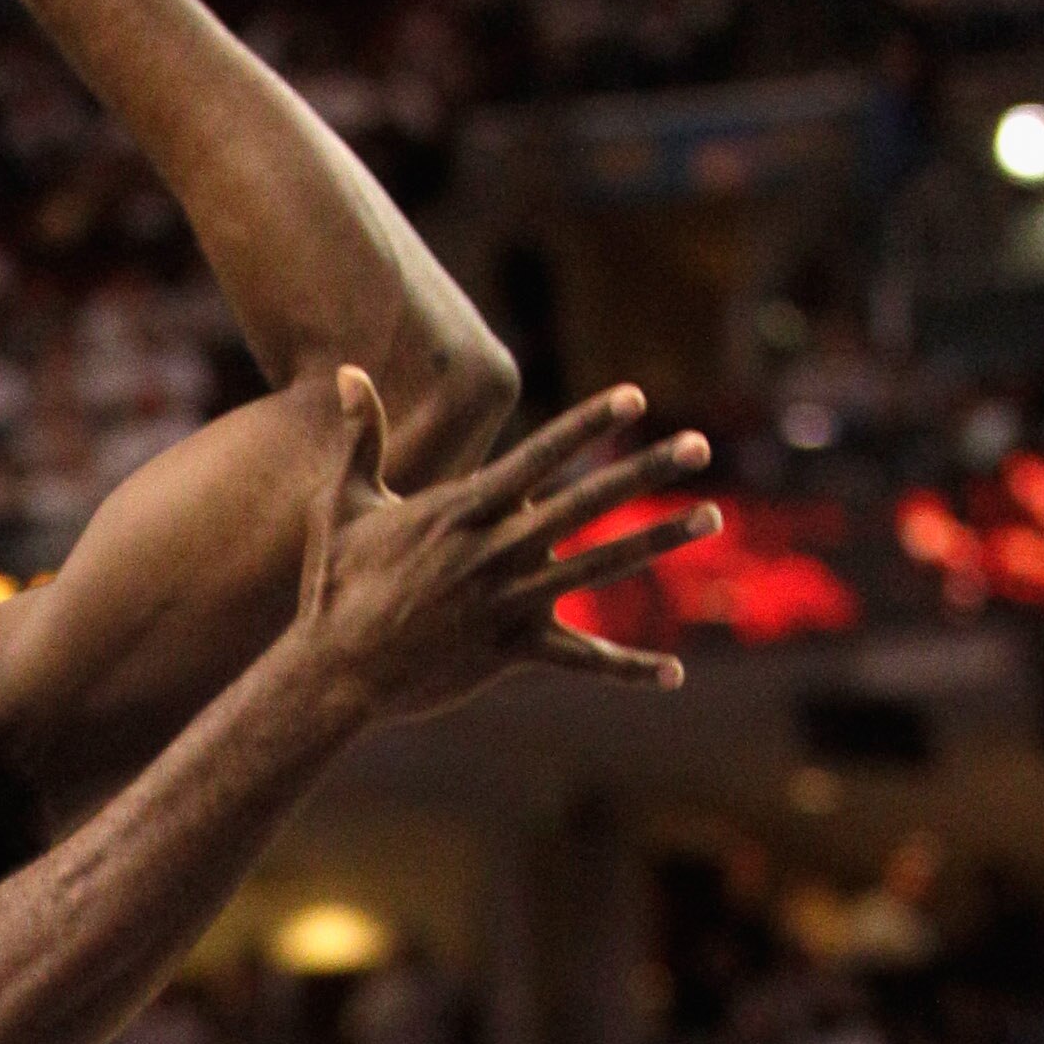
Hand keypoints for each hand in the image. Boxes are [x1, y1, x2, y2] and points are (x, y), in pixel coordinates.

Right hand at [295, 372, 719, 723]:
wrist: (332, 671)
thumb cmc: (334, 584)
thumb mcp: (344, 502)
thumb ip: (360, 436)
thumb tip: (349, 370)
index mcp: (460, 511)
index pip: (538, 457)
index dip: (588, 424)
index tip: (635, 396)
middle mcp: (493, 552)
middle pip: (583, 503)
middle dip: (643, 471)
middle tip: (698, 445)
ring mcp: (507, 603)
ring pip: (598, 567)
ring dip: (658, 540)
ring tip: (711, 516)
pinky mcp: (510, 652)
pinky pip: (580, 661)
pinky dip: (626, 668)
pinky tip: (673, 673)